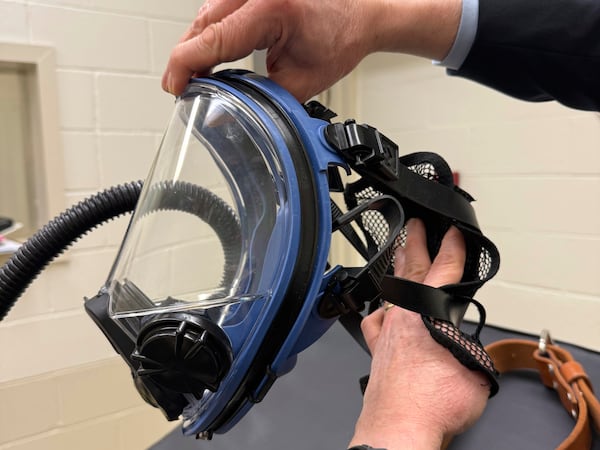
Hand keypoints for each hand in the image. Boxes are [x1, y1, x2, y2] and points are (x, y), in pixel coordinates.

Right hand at [162, 0, 460, 100]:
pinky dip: (210, 33)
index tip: (174, 87)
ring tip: (196, 76)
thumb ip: (262, 99)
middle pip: (202, 24)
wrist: (360, 13)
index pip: (213, 38)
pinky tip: (210, 54)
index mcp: (271, 9)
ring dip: (197, 45)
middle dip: (187, 58)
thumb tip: (227, 113)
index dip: (185, 65)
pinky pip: (217, 9)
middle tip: (182, 88)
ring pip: (206, 15)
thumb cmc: (340, 36)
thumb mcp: (303, 80)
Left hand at [349, 219, 488, 449]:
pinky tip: (381, 311)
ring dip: (398, 270)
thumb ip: (473, 351)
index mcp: (430, 312)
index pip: (445, 269)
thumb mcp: (475, 371)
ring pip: (392, 289)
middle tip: (416, 225)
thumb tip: (471, 350)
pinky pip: (376, 321)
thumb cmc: (433, 403)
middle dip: (416, 242)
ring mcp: (388, 331)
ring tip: (401, 255)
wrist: (398, 427)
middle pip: (412, 269)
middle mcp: (405, 315)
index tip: (454, 233)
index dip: (452, 248)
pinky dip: (381, 311)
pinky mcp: (377, 349)